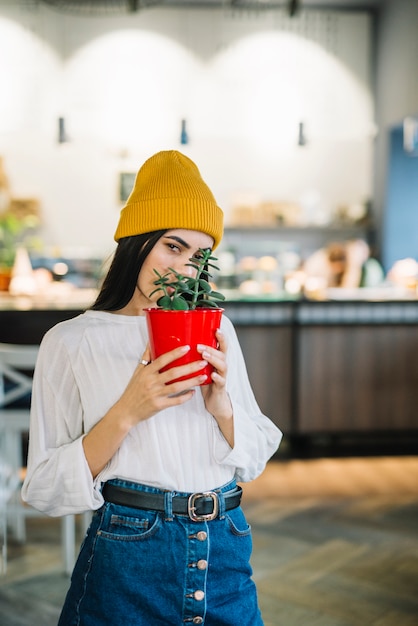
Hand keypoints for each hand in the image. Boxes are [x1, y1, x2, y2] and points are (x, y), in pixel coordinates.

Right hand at [118, 344, 208, 426]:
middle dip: (190, 367)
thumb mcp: (137, 372)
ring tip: (203, 376)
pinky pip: (175, 401)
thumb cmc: (133, 390)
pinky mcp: (159, 405)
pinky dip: (185, 397)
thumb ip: (146, 357)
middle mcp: (151, 382)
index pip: (162, 360)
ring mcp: (155, 394)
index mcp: (147, 372)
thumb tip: (151, 341)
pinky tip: (193, 392)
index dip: (175, 353)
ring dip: (192, 381)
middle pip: (173, 373)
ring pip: (177, 387)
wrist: (126, 411)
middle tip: (203, 362)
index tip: (187, 348)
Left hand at [198, 329, 233, 445]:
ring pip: (222, 365)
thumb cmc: (204, 382)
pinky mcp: (220, 388)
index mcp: (217, 359)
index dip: (221, 337)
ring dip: (213, 359)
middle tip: (199, 346)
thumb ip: (194, 356)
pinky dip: (217, 377)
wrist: (214, 402)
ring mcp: (222, 376)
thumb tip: (176, 344)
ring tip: (204, 356)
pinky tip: (211, 374)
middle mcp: (221, 366)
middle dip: (211, 348)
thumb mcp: (200, 367)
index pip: (221, 345)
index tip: (216, 329)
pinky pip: (221, 381)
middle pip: (222, 353)